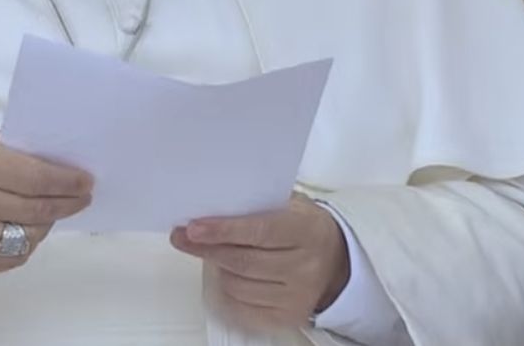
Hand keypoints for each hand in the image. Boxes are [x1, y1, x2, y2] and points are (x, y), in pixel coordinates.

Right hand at [0, 131, 92, 274]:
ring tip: (51, 212)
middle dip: (66, 204)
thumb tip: (63, 164)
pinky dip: (26, 246)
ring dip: (47, 225)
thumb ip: (18, 151)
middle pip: (34, 210)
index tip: (86, 182)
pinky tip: (29, 231)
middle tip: (82, 198)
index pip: (34, 177)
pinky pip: (9, 259)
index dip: (66, 182)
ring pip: (26, 237)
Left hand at [170, 194, 350, 332]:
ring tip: (214, 253)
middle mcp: (306, 267)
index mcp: (308, 232)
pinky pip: (242, 309)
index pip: (259, 232)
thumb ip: (258, 205)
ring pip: (238, 286)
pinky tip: (225, 276)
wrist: (338, 261)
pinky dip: (226, 292)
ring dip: (218, 268)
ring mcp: (297, 296)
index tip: (194, 227)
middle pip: (243, 262)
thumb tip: (213, 210)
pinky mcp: (287, 318)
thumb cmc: (306, 229)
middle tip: (185, 237)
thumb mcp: (292, 206)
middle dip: (208, 248)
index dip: (223, 230)